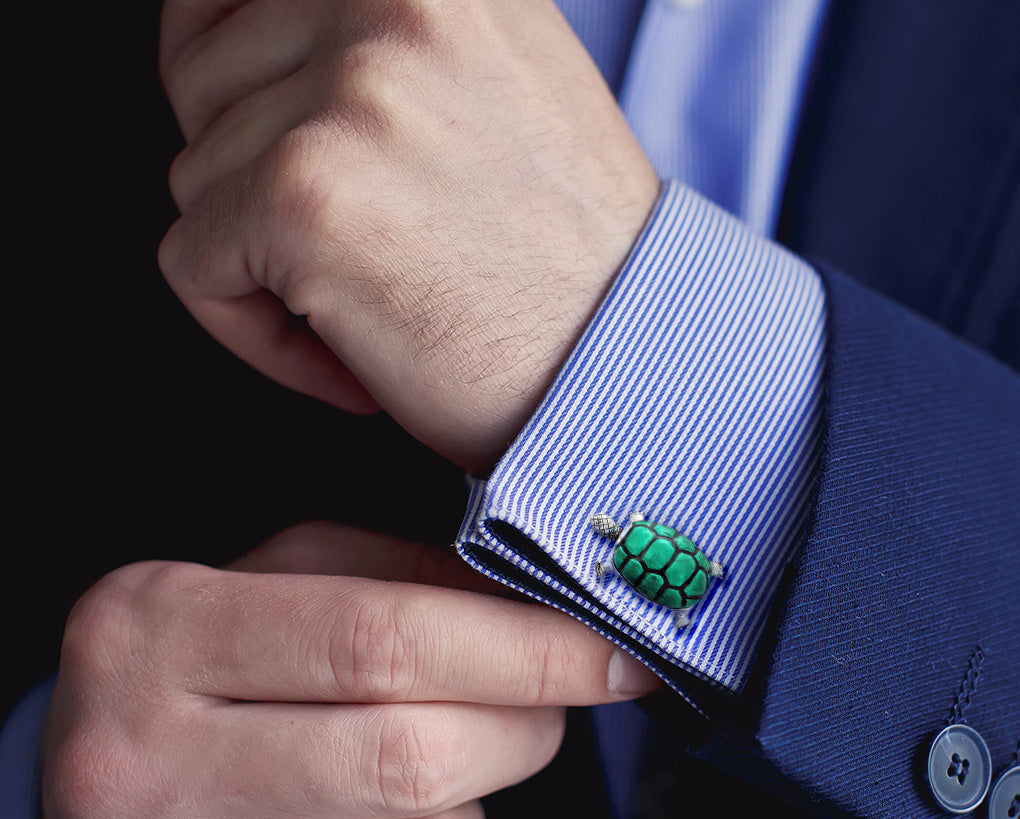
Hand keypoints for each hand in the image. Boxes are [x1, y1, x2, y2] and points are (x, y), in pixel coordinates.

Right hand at [40, 522, 659, 818]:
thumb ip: (411, 577)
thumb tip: (550, 613)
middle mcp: (139, 766)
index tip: (616, 654)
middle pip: (412, 759)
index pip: (380, 639)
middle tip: (538, 706)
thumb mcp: (287, 581)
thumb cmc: (215, 671)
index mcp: (159, 633)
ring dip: (472, 808)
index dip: (525, 648)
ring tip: (425, 772)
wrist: (92, 805)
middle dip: (523, 728)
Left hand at [158, 0, 658, 470]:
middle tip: (346, 250)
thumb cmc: (568, 267)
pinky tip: (348, 359)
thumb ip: (386, 51)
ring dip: (264, 267)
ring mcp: (346, 91)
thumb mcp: (497, 93)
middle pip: (201, 84)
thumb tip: (259, 54)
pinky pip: (193, 264)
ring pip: (198, 178)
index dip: (227, 77)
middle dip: (250, 184)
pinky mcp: (302, 192)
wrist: (626, 368)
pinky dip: (252, 333)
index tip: (252, 138)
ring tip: (368, 307)